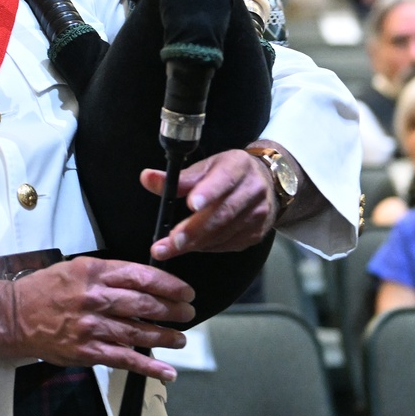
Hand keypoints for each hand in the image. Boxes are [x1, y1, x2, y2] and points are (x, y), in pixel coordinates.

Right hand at [0, 257, 195, 381]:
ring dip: (166, 336)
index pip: (141, 276)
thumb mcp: (76, 268)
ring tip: (180, 338)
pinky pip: (125, 359)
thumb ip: (108, 273)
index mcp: (94, 273)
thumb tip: (142, 281)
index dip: (169, 284)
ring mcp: (92, 327)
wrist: (15, 316)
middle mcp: (95, 298)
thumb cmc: (45, 290)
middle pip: (145, 304)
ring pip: (139, 332)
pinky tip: (167, 371)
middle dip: (173, 310)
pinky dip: (149, 367)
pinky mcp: (88, 351)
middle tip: (188, 313)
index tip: (184, 290)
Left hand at [145, 149, 277, 261]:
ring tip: (169, 249)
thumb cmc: (229, 172)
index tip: (191, 204)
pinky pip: (227, 244)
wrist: (268, 184)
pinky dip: (206, 247)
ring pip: (224, 233)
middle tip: (171, 242)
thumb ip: (178, 177)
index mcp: (237, 166)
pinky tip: (191, 247)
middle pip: (222, 213)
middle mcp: (252, 190)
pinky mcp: (256, 234)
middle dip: (194, 230)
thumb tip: (147, 178)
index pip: (223, 180)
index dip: (208, 193)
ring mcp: (257, 214)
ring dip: (195, 244)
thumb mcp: (206, 166)